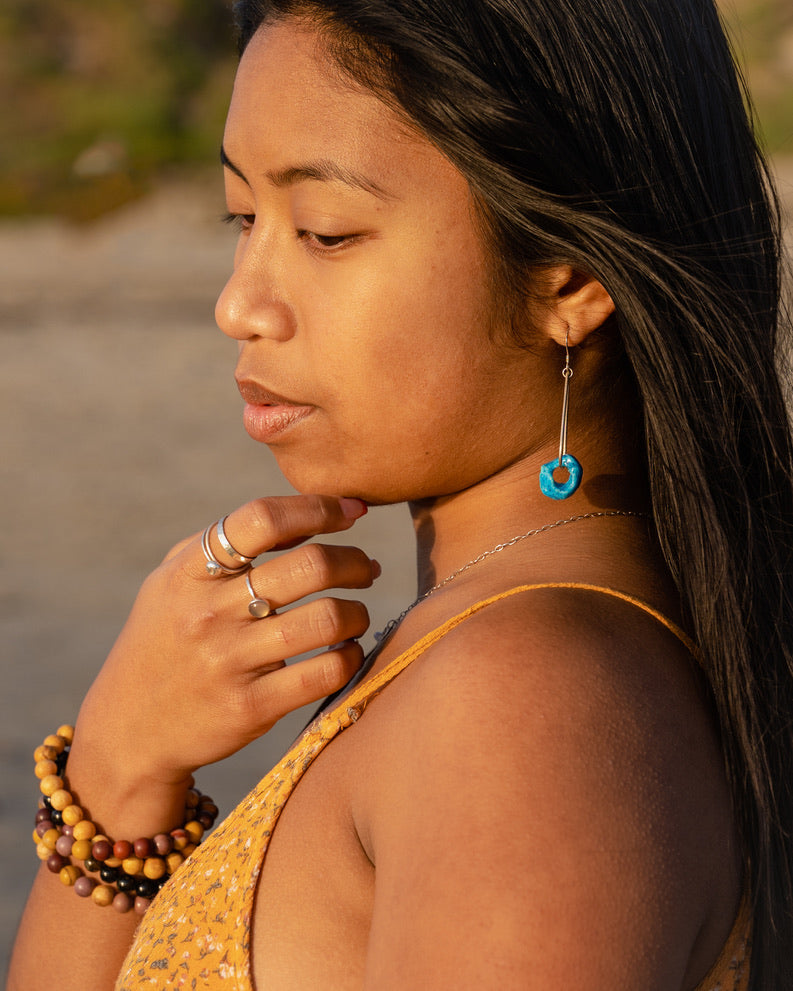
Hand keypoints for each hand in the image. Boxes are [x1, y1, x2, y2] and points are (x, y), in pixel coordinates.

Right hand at [67, 494, 376, 830]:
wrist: (131, 730)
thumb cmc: (166, 639)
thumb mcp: (175, 581)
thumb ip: (229, 543)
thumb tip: (313, 514)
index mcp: (189, 572)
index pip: (262, 519)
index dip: (318, 508)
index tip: (351, 512)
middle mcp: (209, 613)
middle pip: (311, 566)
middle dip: (355, 562)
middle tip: (366, 568)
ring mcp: (230, 662)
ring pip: (328, 619)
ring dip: (359, 612)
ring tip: (356, 613)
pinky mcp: (252, 708)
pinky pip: (325, 672)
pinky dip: (350, 657)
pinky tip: (346, 652)